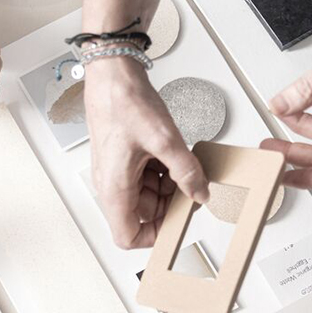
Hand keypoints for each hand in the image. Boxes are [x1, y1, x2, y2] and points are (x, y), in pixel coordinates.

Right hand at [84, 56, 208, 249]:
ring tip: (179, 162)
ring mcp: (116, 173)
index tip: (178, 224)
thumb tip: (200, 192)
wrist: (111, 75)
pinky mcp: (123, 160)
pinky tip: (170, 152)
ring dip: (167, 185)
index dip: (154, 237)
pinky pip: (145, 177)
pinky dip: (161, 170)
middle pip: (143, 215)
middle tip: (190, 185)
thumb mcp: (164, 139)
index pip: (128, 237)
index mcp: (114, 188)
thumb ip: (186, 172)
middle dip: (169, 203)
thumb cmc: (123, 102)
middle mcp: (111, 185)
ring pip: (147, 195)